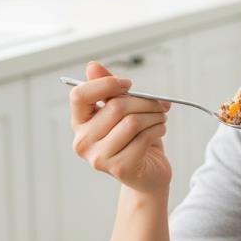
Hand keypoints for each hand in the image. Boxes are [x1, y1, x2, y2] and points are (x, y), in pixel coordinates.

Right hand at [70, 61, 172, 194]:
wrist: (148, 174)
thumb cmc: (135, 139)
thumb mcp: (122, 111)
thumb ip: (108, 89)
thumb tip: (92, 66)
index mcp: (80, 123)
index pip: (80, 96)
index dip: (105, 84)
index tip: (128, 84)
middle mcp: (83, 142)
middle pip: (115, 107)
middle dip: (144, 101)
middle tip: (161, 104)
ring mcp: (99, 158)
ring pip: (132, 122)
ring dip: (154, 115)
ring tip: (161, 118)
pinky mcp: (120, 168)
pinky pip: (143, 138)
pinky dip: (158, 129)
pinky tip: (160, 129)